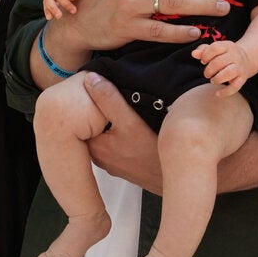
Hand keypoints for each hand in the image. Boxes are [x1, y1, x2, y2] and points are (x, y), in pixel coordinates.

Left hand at [82, 73, 162, 193]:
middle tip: (110, 95)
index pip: (81, 119)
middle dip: (98, 113)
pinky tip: (130, 127)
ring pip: (104, 135)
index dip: (88, 102)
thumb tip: (90, 79)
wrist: (176, 177)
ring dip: (110, 123)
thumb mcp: (130, 121)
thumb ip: (108, 99)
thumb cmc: (152, 153)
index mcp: (93, 146)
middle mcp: (98, 157)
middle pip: (93, 127)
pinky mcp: (123, 165)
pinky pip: (114, 144)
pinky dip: (118, 134)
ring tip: (122, 108)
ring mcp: (111, 162)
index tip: (97, 89)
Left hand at [192, 40, 251, 95]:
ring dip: (217, 79)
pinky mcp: (243, 78)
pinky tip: (217, 94)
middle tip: (206, 74)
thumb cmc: (225, 54)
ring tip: (212, 81)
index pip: (215, 48)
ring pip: (229, 72)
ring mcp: (240, 67)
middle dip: (209, 70)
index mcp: (228, 46)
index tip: (203, 61)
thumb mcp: (216, 49)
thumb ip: (203, 50)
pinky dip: (225, 92)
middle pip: (219, 62)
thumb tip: (193, 54)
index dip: (205, 55)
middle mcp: (235, 55)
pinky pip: (235, 86)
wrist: (247, 59)